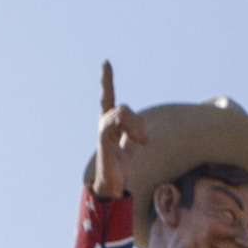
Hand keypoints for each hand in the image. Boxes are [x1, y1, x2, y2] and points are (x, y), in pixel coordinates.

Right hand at [89, 60, 147, 199]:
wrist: (111, 185)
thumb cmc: (118, 169)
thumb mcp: (128, 149)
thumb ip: (131, 138)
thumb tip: (140, 134)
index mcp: (110, 123)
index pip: (108, 96)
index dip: (107, 80)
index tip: (105, 62)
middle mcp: (104, 122)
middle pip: (125, 108)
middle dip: (138, 124)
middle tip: (144, 142)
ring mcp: (102, 128)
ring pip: (124, 112)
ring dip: (137, 128)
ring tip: (142, 144)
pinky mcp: (103, 136)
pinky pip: (118, 119)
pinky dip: (132, 128)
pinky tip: (139, 142)